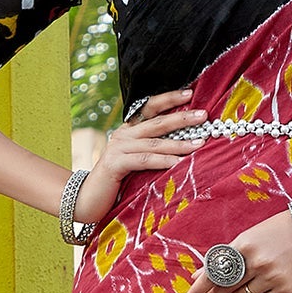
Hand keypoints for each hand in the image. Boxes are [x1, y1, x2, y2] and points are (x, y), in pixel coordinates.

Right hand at [72, 90, 207, 225]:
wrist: (88, 199)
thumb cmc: (118, 183)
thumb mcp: (137, 162)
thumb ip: (153, 151)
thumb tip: (186, 146)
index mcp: (129, 130)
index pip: (149, 107)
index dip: (169, 99)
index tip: (190, 93)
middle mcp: (123, 135)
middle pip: (156, 122)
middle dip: (181, 118)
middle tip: (203, 115)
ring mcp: (118, 148)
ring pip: (154, 142)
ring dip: (179, 143)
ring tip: (200, 143)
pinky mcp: (115, 164)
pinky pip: (145, 160)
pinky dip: (165, 162)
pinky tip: (180, 164)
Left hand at [184, 201, 291, 292]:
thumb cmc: (280, 230)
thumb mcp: (250, 236)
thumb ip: (225, 255)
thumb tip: (201, 273)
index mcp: (244, 245)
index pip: (214, 272)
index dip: (198, 288)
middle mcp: (257, 263)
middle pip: (225, 288)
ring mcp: (271, 278)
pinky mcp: (285, 291)